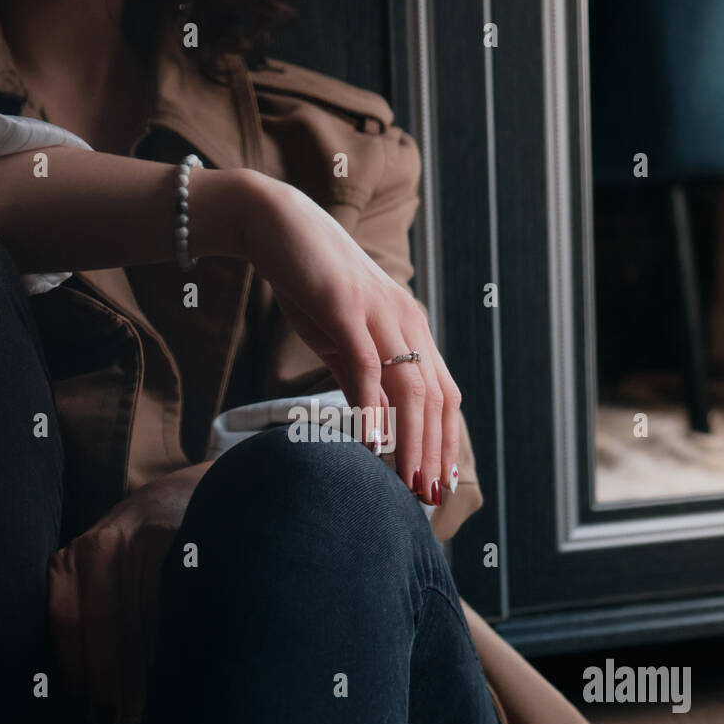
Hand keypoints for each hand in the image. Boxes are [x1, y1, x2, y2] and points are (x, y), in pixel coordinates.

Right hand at [229, 170, 461, 504]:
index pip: (444, 395)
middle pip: (435, 399)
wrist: (277, 226)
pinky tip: (372, 442)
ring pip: (410, 388)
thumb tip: (373, 429)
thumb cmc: (311, 284)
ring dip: (411, 441)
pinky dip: (373, 407)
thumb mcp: (341, 340)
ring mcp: (379, 313)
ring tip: (406, 483)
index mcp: (411, 329)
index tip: (441, 485)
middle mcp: (406, 321)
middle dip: (434, 452)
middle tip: (427, 497)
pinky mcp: (346, 306)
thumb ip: (360, 381)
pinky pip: (367, 365)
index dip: (446, 442)